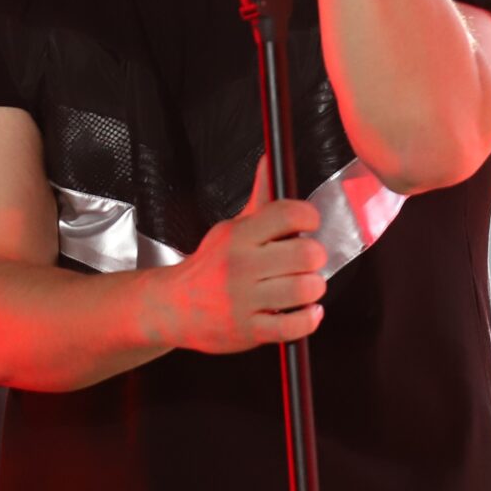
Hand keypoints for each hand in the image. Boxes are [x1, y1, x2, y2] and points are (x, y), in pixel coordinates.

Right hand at [152, 156, 327, 353]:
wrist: (174, 306)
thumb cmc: (211, 265)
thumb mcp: (231, 227)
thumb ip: (260, 197)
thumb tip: (270, 161)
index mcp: (240, 236)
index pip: (288, 214)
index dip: (309, 217)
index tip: (309, 225)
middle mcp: (242, 265)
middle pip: (305, 254)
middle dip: (316, 258)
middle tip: (309, 260)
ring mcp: (245, 299)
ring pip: (304, 290)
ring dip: (314, 289)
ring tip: (305, 286)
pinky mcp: (249, 330)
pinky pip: (294, 326)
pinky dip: (309, 319)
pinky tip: (305, 311)